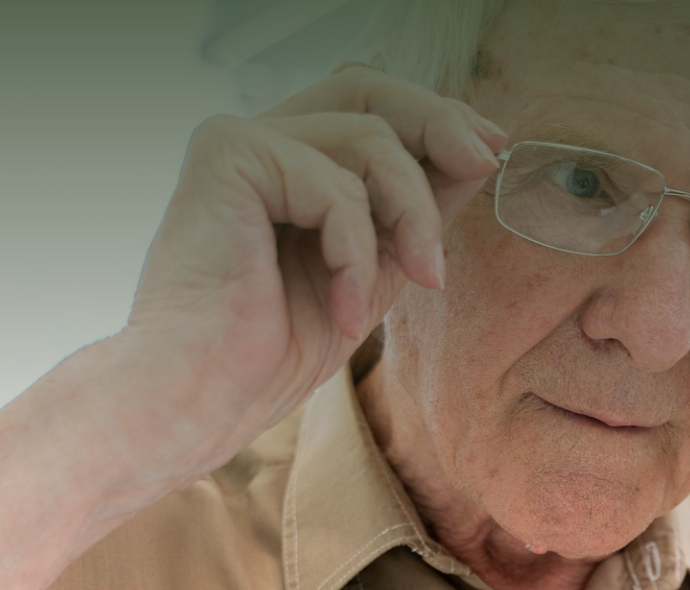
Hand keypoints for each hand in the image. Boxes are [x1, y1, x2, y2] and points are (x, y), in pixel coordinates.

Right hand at [113, 64, 504, 486]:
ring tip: (417, 279)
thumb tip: (478, 151)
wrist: (200, 398)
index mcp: (286, 161)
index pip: (370, 104)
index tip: (489, 149)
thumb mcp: (373, 267)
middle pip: (369, 92)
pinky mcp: (228, 154)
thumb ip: (413, 208)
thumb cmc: (271, 349)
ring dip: (411, 214)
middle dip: (439, 126)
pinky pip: (336, 183)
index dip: (436, 115)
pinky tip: (346, 307)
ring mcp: (239, 141)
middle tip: (482, 165)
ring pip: (370, 139)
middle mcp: (259, 141)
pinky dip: (358, 251)